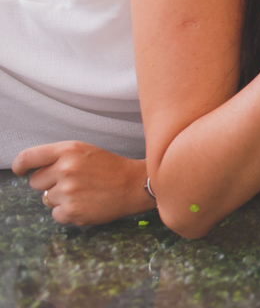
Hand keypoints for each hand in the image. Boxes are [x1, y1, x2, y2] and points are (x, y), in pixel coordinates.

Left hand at [12, 142, 154, 224]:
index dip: (20, 165)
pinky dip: (68, 212)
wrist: (135, 185)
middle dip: (50, 183)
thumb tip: (32, 173)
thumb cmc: (110, 167)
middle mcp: (65, 169)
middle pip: (36, 182)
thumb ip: (59, 158)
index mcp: (68, 150)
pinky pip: (56, 214)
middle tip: (73, 182)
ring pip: (46, 199)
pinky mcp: (72, 211)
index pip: (29, 157)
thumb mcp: (85, 151)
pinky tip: (86, 204)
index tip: (20, 171)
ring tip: (84, 193)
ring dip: (61, 198)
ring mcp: (68, 191)